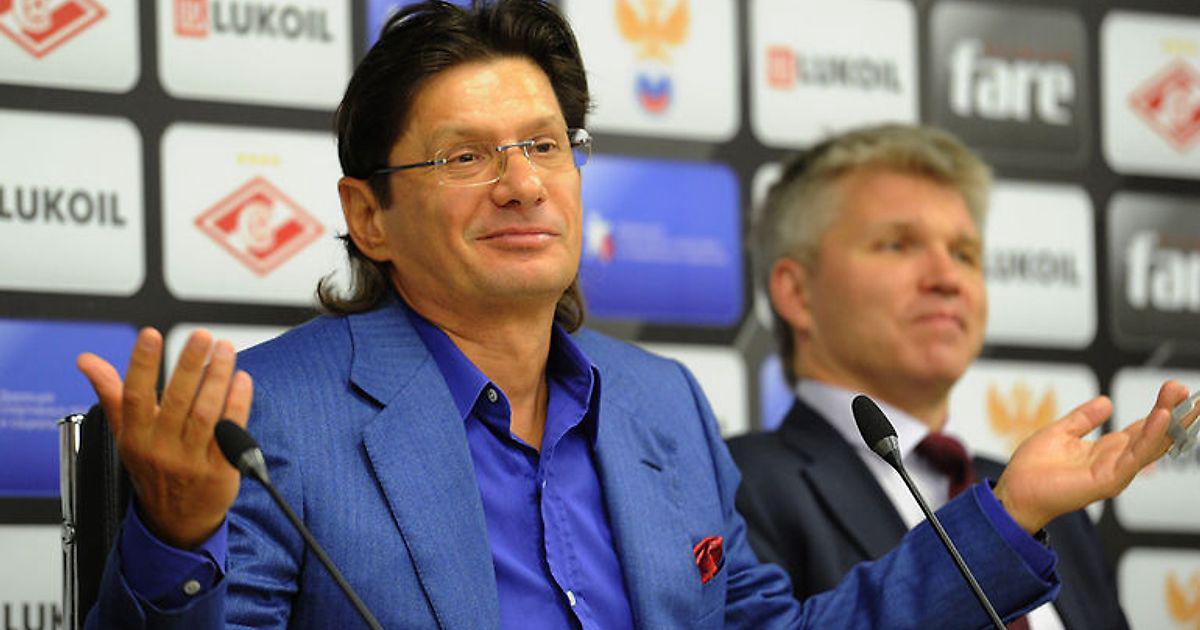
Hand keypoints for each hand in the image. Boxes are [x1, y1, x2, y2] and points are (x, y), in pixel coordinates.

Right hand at [77, 328, 252, 549]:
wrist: (177, 521)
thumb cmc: (152, 467)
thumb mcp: (126, 435)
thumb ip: (112, 393)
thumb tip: (87, 360)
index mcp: (136, 437)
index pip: (134, 396)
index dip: (141, 364)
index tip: (150, 334)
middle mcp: (162, 449)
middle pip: (177, 400)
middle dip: (189, 364)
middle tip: (202, 336)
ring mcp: (192, 461)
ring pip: (206, 412)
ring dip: (218, 377)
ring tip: (225, 350)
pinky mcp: (220, 470)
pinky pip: (231, 431)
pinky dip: (238, 403)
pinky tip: (241, 380)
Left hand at [994, 380, 1188, 532]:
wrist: (1016, 490)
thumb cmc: (1034, 468)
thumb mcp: (1062, 432)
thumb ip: (1084, 418)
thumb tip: (1106, 401)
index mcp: (1108, 449)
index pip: (1143, 427)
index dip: (1161, 409)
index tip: (1176, 389)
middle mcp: (1117, 461)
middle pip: (1154, 435)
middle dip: (1174, 413)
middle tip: (1188, 391)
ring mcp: (1115, 472)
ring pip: (1150, 444)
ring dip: (1167, 421)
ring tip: (1181, 399)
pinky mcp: (1108, 480)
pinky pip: (1134, 457)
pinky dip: (1150, 437)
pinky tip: (1160, 418)